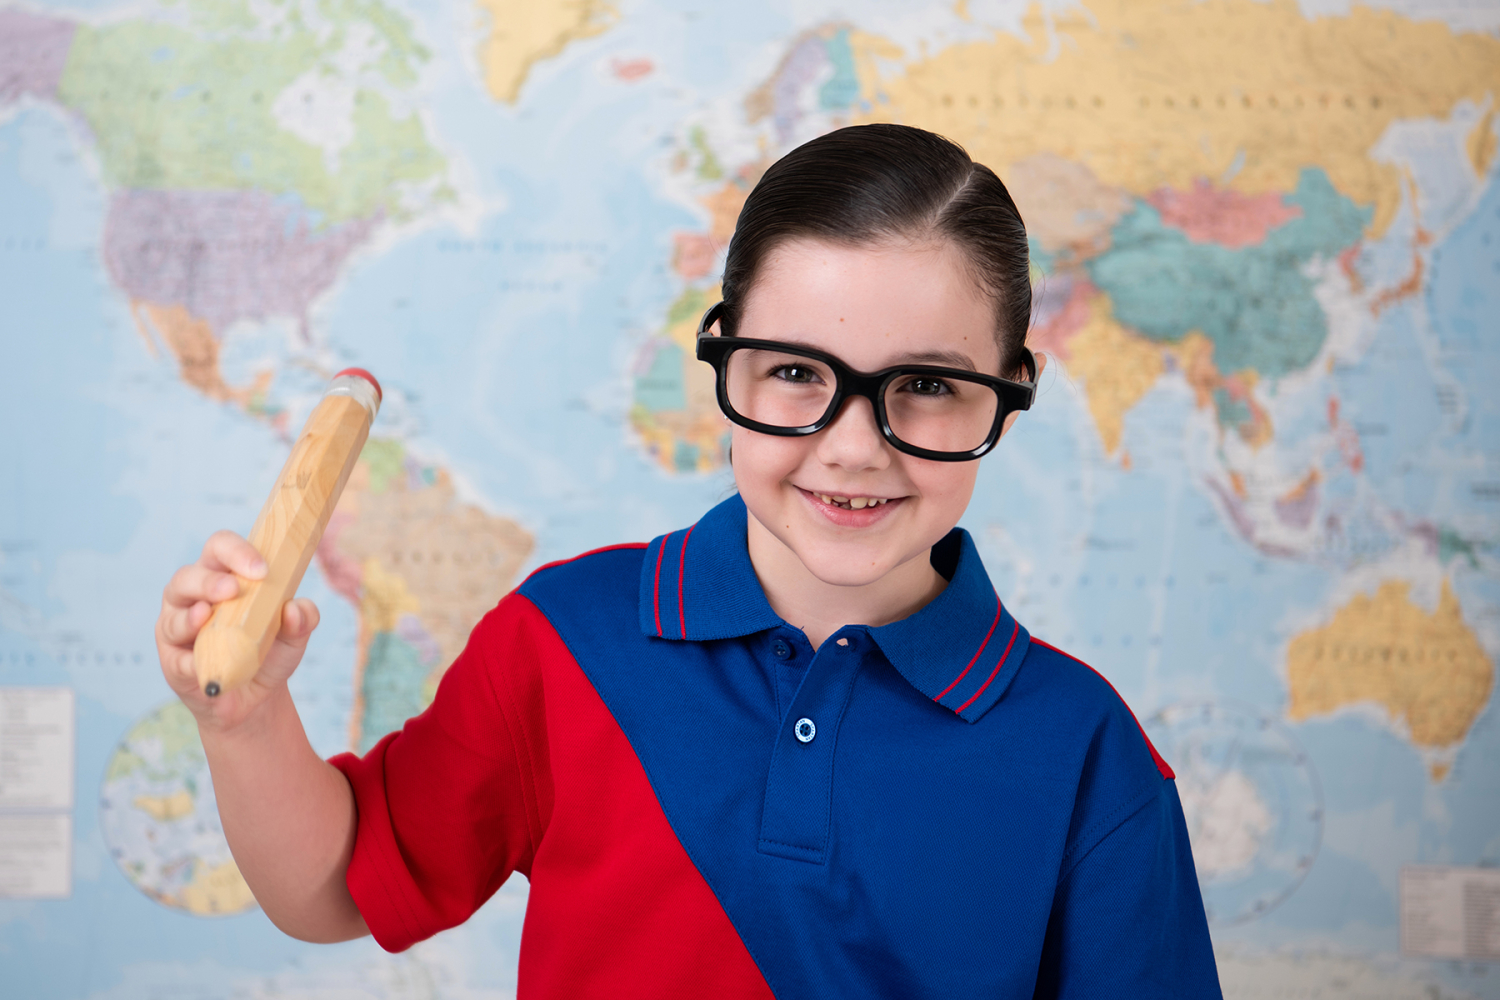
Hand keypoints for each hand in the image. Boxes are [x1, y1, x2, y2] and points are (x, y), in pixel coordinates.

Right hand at [156, 530, 319, 733]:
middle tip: (233, 589)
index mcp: (223, 576)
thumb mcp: (294, 634)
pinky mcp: (172, 661)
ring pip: (173, 615)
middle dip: (208, 581)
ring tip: (206, 616)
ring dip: (190, 616)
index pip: (220, 548)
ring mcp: (177, 627)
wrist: (257, 696)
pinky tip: (201, 661)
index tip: (262, 569)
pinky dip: (191, 659)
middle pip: (187, 576)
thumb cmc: (270, 651)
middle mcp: (193, 597)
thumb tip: (296, 609)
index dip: (236, 551)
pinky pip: (176, 658)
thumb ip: (302, 618)